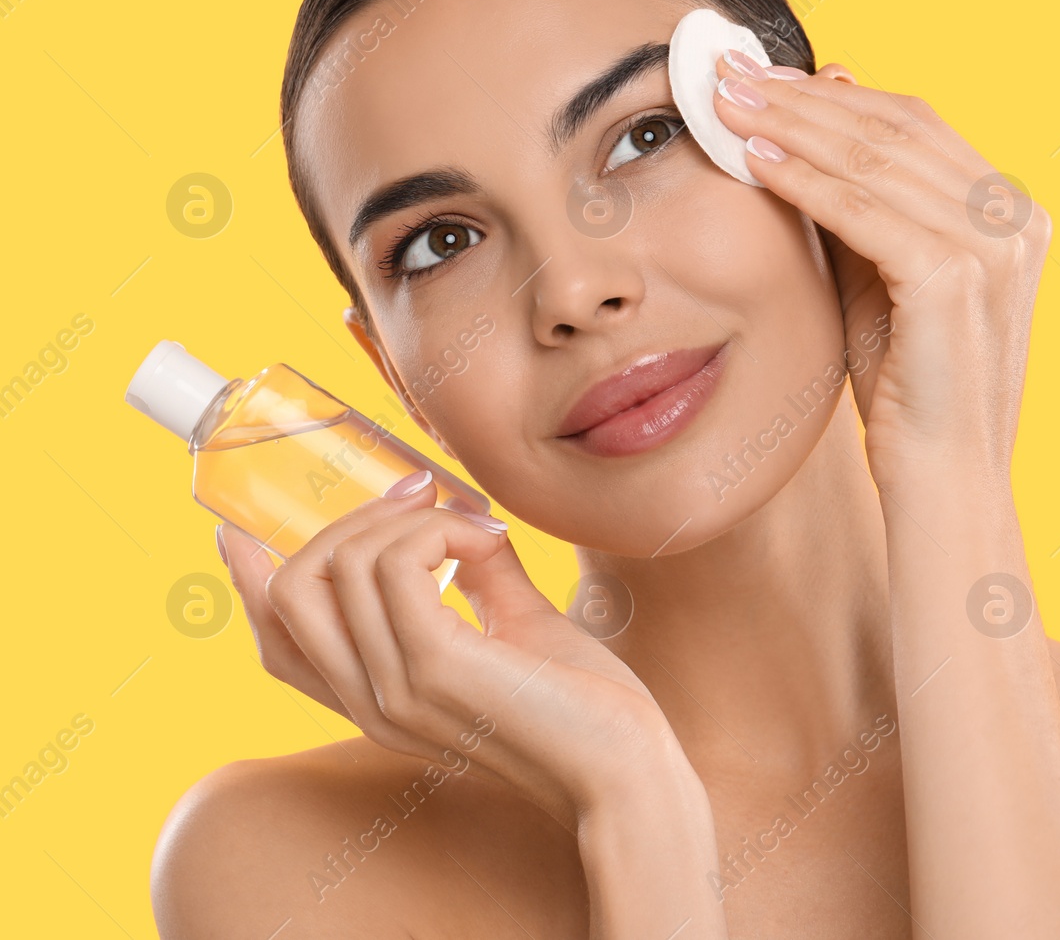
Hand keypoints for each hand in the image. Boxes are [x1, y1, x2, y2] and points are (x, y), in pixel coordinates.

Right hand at [215, 472, 691, 830]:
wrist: (625, 765)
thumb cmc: (584, 702)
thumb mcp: (516, 626)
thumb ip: (479, 576)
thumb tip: (465, 517)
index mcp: (378, 701)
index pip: (279, 646)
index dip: (251, 582)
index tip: (237, 531)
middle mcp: (370, 702)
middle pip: (292, 591)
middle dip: (349, 520)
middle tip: (422, 490)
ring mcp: (394, 688)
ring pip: (340, 564)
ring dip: (411, 517)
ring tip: (477, 526)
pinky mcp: (432, 666)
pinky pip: (398, 562)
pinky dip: (442, 528)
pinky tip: (492, 541)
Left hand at [711, 53, 1051, 483]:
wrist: (944, 482)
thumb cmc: (908, 390)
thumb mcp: (881, 279)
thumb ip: (856, 204)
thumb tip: (810, 115)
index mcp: (1013, 214)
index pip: (914, 125)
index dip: (834, 95)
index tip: (763, 79)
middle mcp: (1016, 219)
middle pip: (894, 128)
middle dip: (803, 97)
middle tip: (728, 74)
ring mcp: (994, 245)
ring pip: (875, 158)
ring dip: (792, 126)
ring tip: (726, 105)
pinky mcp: (956, 277)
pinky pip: (861, 210)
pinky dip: (803, 180)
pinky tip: (753, 161)